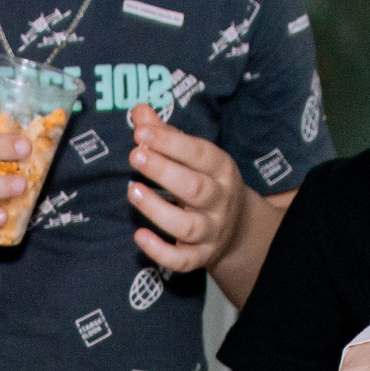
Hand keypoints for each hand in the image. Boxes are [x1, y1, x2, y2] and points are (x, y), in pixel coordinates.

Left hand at [126, 104, 288, 304]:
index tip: (141, 131)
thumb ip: (166, 135)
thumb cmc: (205, 181)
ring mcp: (212, 232)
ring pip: (187, 225)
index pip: (199, 153)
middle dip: (164, 171)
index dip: (170, 142)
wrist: (237, 229)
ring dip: (158, 210)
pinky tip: (139, 236)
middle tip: (134, 156)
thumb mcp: (193, 156)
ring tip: (132, 191)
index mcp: (221, 169)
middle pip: (194, 188)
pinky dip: (160, 252)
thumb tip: (139, 111)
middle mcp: (220, 201)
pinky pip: (182, 260)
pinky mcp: (200, 257)